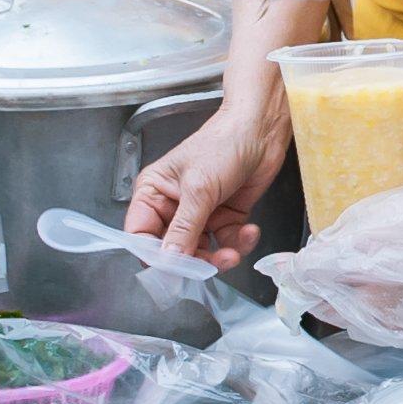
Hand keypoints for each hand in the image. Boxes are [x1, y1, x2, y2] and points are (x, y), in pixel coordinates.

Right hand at [125, 97, 286, 266]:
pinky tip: (249, 230)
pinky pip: (226, 242)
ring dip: (220, 256)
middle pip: (172, 249)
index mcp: (154, 192)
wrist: (261, 131)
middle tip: (211, 264)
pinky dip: (239, 242)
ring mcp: (200, 213)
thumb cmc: (222, 143)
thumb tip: (168, 261)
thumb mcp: (199, 188)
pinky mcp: (224, 216)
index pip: (141, 235)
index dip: (153, 256)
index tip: (171, 272)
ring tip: (234, 251)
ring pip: (202, 251)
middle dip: (194, 260)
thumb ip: (183, 229)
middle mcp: (174, 206)